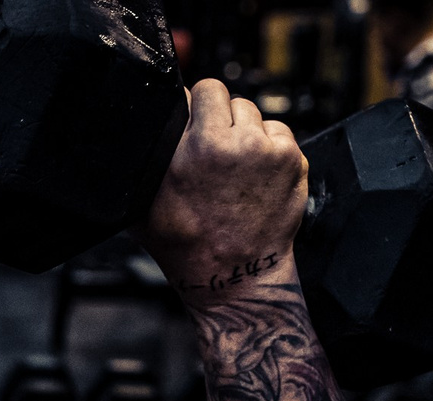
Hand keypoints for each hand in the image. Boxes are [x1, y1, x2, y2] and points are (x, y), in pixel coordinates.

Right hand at [138, 80, 308, 311]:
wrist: (232, 277)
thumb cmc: (184, 246)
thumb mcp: (142, 202)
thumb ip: (144, 157)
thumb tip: (139, 122)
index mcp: (197, 146)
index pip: (197, 91)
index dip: (191, 110)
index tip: (189, 129)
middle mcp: (235, 143)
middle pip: (224, 95)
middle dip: (216, 116)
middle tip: (211, 150)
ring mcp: (269, 150)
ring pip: (253, 113)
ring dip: (243, 132)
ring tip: (232, 169)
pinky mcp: (293, 160)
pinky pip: (279, 133)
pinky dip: (268, 149)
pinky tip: (253, 178)